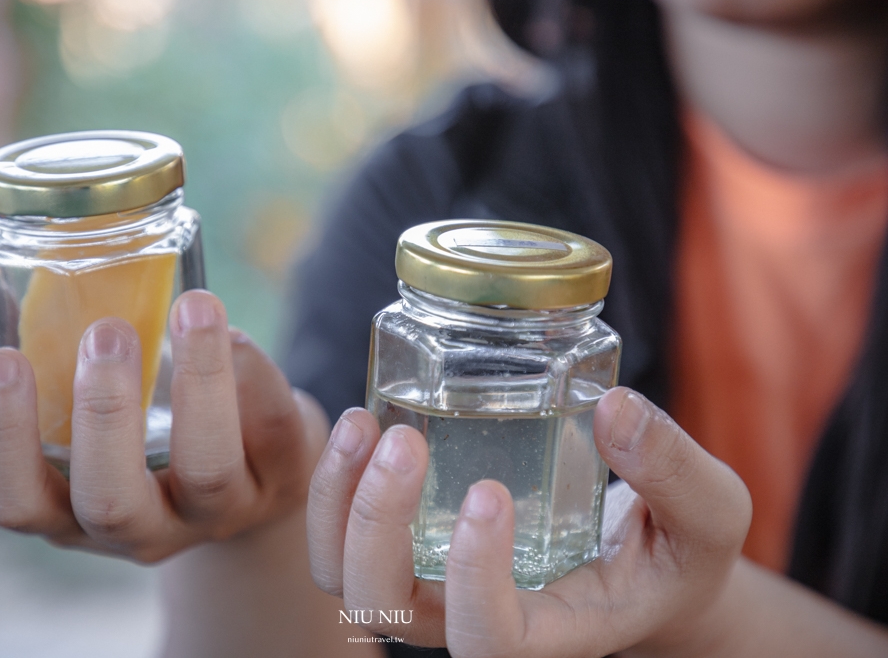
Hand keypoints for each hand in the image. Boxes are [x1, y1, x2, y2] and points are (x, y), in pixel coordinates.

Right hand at [0, 275, 327, 561]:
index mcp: (75, 510)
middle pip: (113, 501)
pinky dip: (257, 379)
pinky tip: (238, 332)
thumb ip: (25, 351)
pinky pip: (274, 436)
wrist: (257, 468)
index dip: (3, 443)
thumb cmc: (149, 429)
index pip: (17, 503)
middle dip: (105, 415)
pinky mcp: (284, 479)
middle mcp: (144, 526)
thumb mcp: (85, 405)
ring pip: (208, 469)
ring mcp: (219, 511)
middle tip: (105, 332)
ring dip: (198, 383)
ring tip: (192, 306)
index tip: (5, 363)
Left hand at [306, 388, 751, 656]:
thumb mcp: (708, 514)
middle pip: (388, 609)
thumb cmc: (673, 547)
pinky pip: (342, 532)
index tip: (491, 495)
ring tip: (364, 425)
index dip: (473, 583)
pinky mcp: (413, 539)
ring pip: (346, 577)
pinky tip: (360, 420)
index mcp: (552, 629)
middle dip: (379, 529)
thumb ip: (675, 472)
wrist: (638, 556)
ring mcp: (433, 581)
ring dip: (341, 504)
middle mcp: (475, 616)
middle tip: (407, 443)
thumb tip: (615, 408)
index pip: (491, 641)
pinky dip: (335, 483)